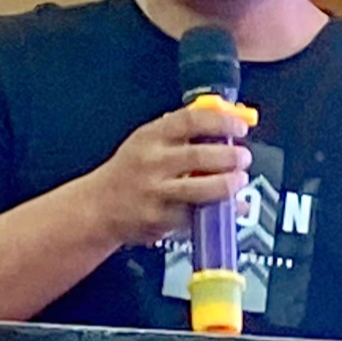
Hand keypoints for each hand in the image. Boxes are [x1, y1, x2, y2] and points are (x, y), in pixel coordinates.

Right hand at [82, 103, 251, 244]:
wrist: (98, 206)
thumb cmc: (129, 171)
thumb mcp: (148, 141)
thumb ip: (183, 132)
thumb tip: (227, 123)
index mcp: (151, 136)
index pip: (190, 121)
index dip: (220, 122)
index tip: (239, 126)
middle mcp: (152, 162)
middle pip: (198, 156)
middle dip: (229, 157)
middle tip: (243, 157)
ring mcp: (155, 192)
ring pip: (200, 188)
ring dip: (227, 185)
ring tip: (239, 181)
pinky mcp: (159, 219)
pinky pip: (194, 215)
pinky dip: (216, 212)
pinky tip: (228, 208)